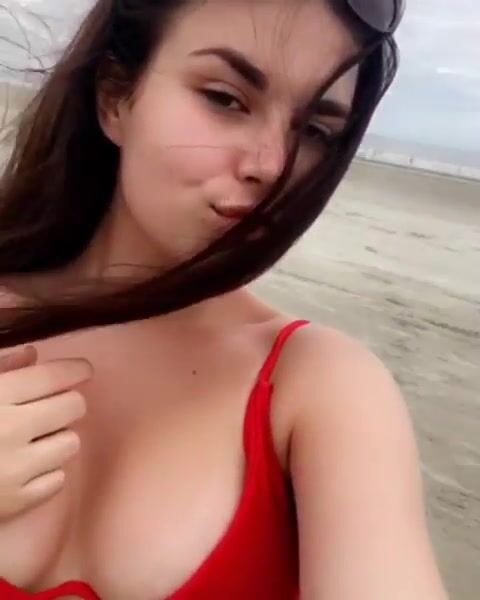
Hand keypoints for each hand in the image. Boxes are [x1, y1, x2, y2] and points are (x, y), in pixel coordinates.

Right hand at [0, 346, 91, 519]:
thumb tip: (33, 355)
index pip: (55, 376)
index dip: (75, 370)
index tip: (83, 370)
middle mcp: (11, 431)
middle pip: (74, 407)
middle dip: (68, 402)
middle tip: (54, 404)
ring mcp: (15, 470)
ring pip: (71, 443)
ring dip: (58, 436)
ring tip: (34, 438)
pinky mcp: (15, 504)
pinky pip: (57, 480)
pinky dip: (47, 471)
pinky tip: (25, 467)